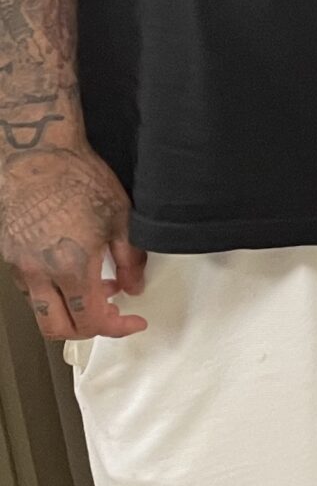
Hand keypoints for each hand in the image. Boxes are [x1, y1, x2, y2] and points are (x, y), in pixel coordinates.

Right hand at [1, 145, 145, 338]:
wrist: (36, 154)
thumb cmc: (76, 177)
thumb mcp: (121, 217)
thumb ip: (130, 259)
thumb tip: (134, 284)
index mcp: (71, 267)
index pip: (92, 321)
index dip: (117, 328)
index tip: (133, 322)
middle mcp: (39, 272)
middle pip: (58, 328)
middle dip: (88, 331)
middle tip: (111, 316)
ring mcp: (20, 265)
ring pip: (41, 309)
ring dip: (70, 310)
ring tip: (96, 288)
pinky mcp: (9, 254)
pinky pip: (29, 287)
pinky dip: (52, 291)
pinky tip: (70, 271)